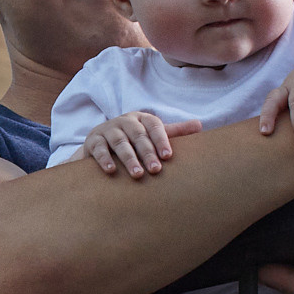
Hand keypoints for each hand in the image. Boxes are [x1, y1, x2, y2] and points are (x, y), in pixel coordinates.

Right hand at [82, 111, 199, 178]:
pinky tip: (112, 171)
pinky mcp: (93, 141)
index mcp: (142, 119)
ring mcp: (108, 130)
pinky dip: (105, 159)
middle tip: (156, 170)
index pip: (154, 126)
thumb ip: (174, 132)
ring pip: (119, 142)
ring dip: (129, 158)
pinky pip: (100, 149)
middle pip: (138, 136)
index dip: (161, 140)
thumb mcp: (152, 134)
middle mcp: (125, 121)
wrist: (100, 143)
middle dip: (147, 153)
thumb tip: (200, 125)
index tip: (168, 156)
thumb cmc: (133, 140)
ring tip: (137, 174)